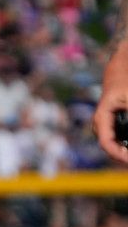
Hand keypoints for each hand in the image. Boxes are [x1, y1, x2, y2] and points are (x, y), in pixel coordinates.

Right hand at [93, 47, 127, 163]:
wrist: (120, 71)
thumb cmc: (124, 82)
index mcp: (101, 119)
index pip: (106, 143)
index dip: (118, 155)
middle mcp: (100, 126)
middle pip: (111, 147)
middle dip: (123, 155)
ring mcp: (106, 127)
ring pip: (115, 145)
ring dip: (124, 150)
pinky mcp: (112, 126)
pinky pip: (118, 141)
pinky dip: (125, 145)